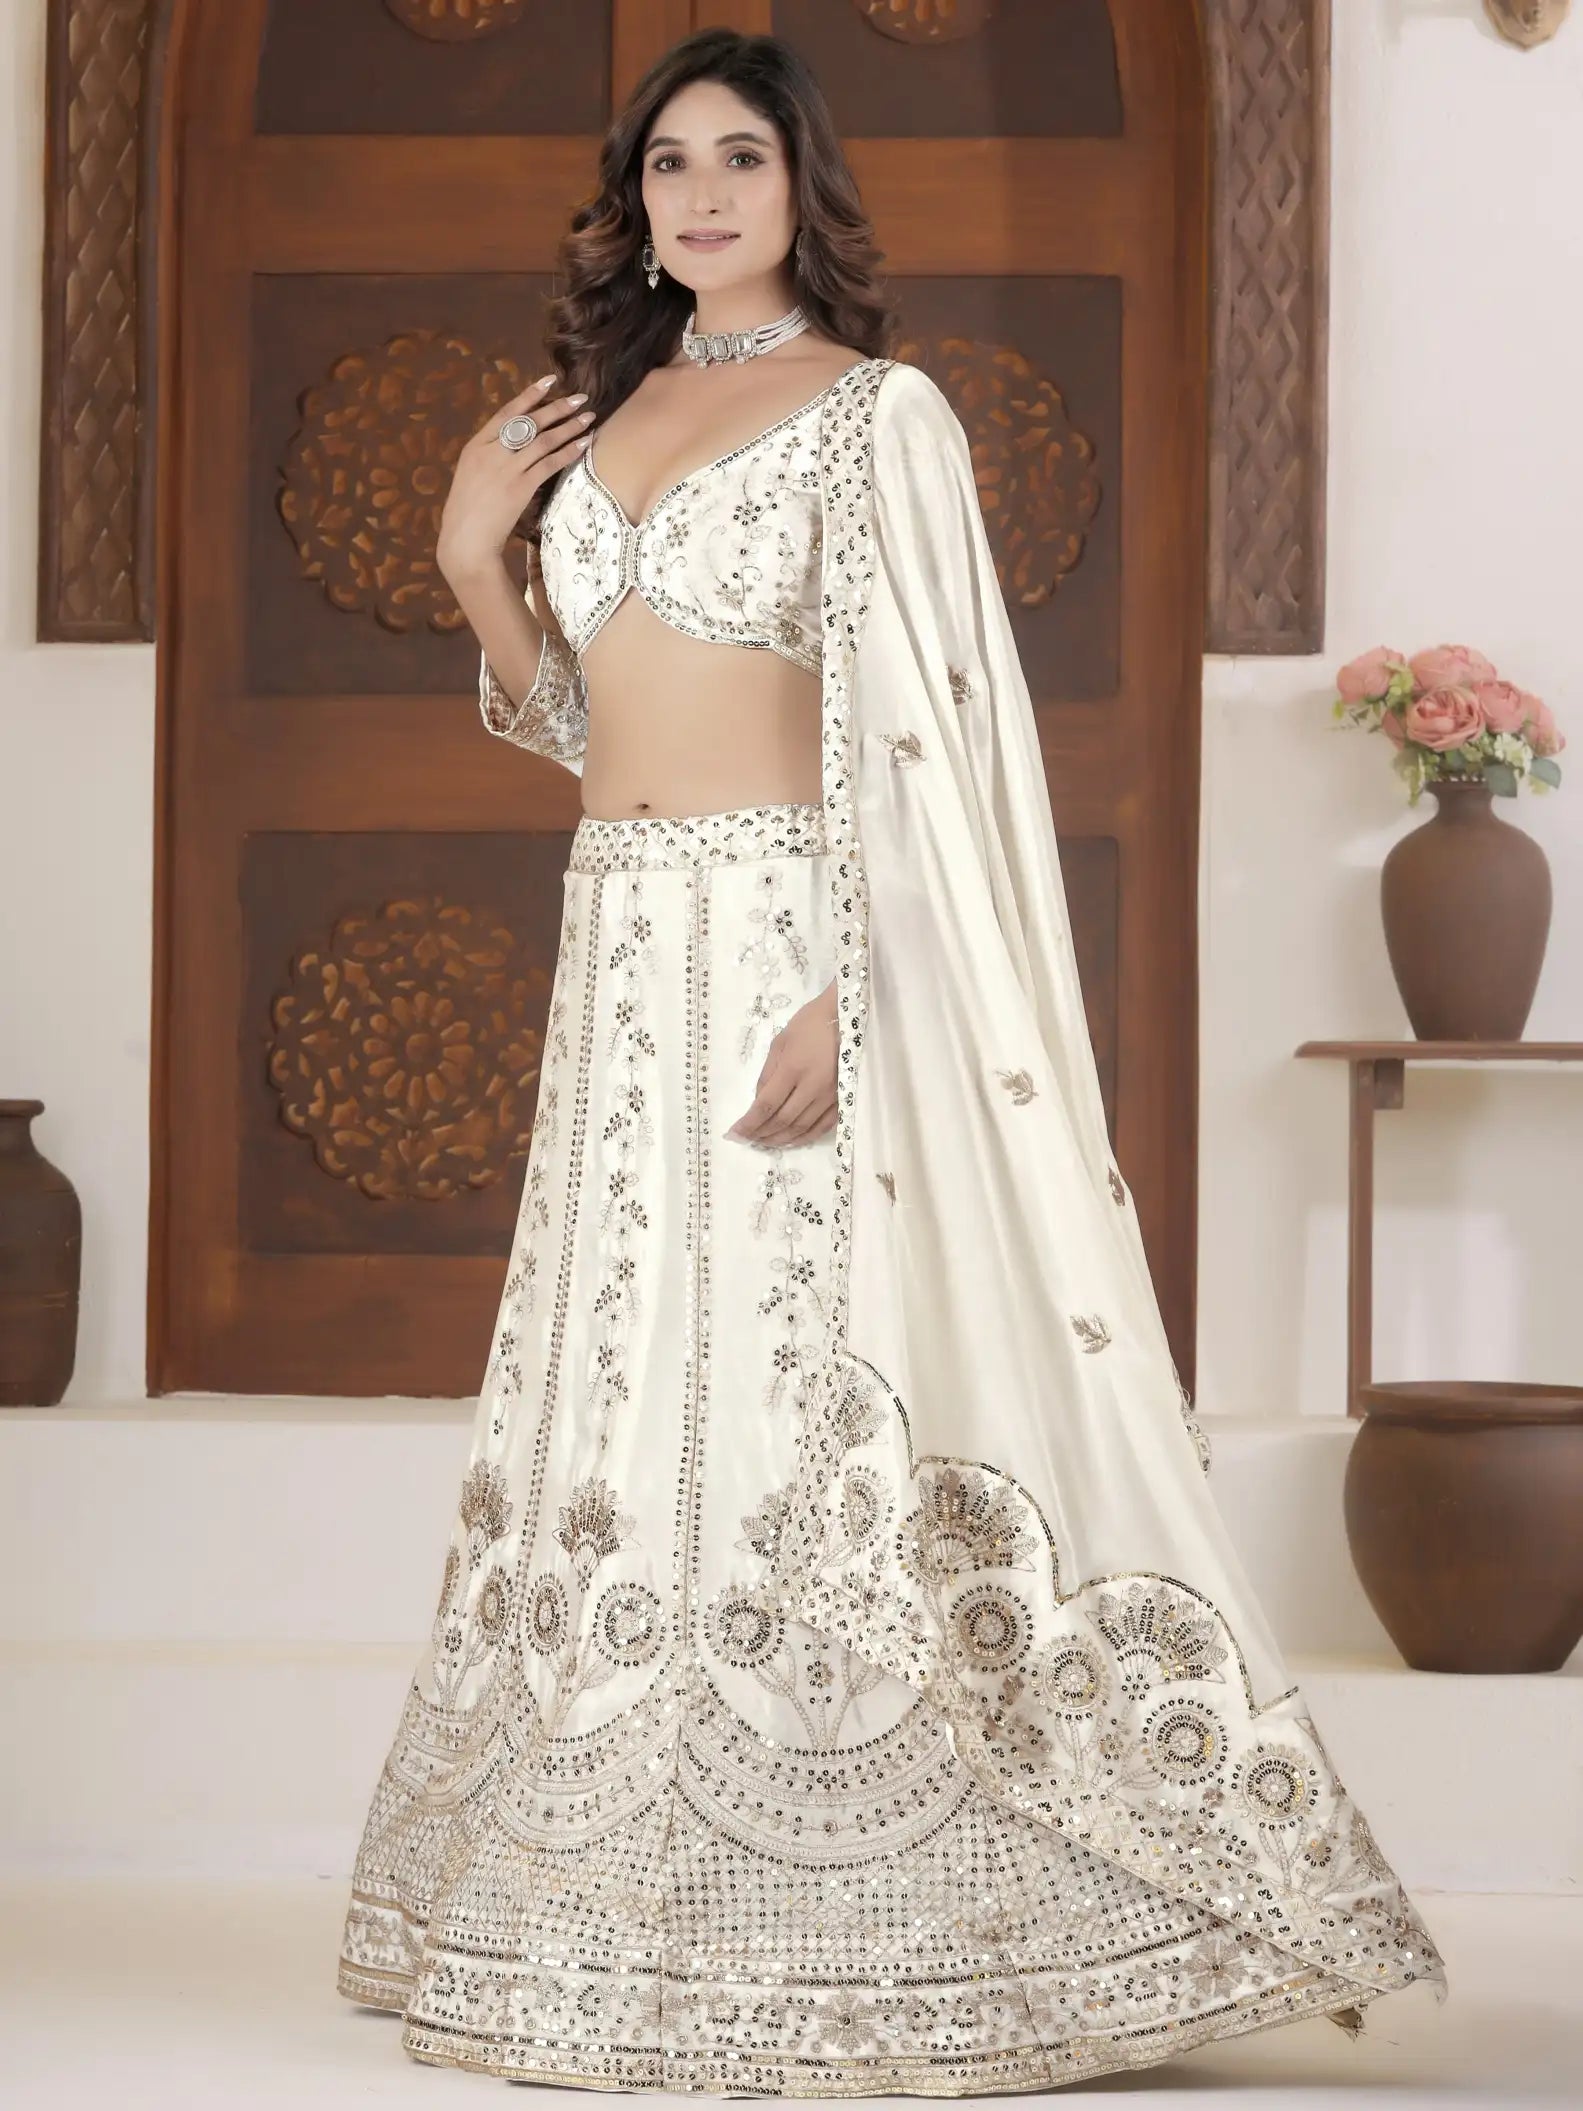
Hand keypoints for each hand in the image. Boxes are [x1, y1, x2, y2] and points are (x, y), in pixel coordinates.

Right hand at [437, 373, 596, 579]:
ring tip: (589, 417)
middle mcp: (491, 452)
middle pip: (530, 422)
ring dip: (569, 426)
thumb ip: (491, 456)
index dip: (530, 394)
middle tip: (580, 397)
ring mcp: (506, 469)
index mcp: (476, 445)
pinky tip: (584, 443)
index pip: (507, 412)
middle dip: (558, 407)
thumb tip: (514, 443)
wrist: (465, 541)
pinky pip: (550, 463)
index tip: (549, 381)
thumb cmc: (468, 513)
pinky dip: (569, 451)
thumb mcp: (473, 475)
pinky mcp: (521, 487)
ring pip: (544, 439)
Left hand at [726, 980, 838, 1148]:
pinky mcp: (842, 1099)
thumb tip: (758, 1103)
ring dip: (780, 1139)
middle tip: (748, 1139)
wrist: (845, 1018)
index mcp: (793, 1068)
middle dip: (762, 1133)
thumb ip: (767, 1075)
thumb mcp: (779, 1043)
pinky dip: (804, 1138)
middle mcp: (812, 1086)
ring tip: (765, 1142)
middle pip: (783, 1120)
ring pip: (802, 1128)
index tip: (735, 1132)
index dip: (750, 1123)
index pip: (767, 1105)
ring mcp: (830, 1095)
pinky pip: (822, 1127)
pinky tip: (791, 1140)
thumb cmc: (808, 1026)